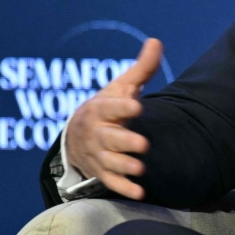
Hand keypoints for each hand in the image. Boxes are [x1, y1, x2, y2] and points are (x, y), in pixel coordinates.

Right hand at [64, 38, 162, 199]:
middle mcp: (97, 133)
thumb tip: (157, 41)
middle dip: (124, 141)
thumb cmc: (108, 107)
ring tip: (140, 168)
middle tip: (142, 144)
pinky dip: (123, 189)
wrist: (78, 135)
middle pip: (108, 138)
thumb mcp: (121, 86)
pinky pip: (110, 182)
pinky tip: (140, 193)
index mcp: (100, 109)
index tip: (137, 104)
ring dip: (123, 166)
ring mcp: (97, 154)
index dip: (122, 106)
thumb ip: (141, 68)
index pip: (110, 107)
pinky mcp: (101, 172)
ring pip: (109, 162)